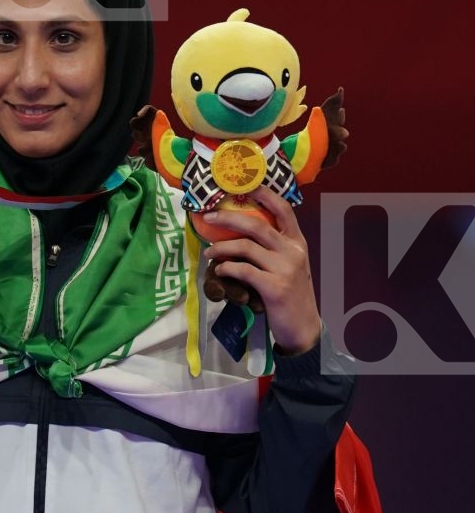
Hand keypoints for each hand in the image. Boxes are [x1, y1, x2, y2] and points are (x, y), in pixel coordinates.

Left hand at [201, 188, 321, 354]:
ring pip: (246, 247)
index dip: (265, 194)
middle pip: (257, 225)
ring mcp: (285, 269)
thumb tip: (244, 232)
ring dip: (222, 247)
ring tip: (209, 252)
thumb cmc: (292, 295)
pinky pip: (243, 271)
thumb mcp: (291, 266)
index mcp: (297, 242)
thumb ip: (275, 248)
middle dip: (228, 218)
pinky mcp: (274, 287)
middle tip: (209, 217)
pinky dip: (227, 268)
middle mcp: (293, 251)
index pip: (284, 209)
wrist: (304, 328)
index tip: (246, 184)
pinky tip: (220, 270)